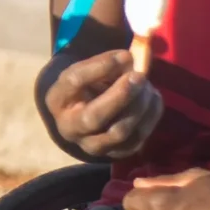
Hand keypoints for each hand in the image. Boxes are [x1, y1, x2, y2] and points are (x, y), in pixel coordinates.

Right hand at [46, 49, 163, 159]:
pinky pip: (137, 140)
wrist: (85, 117)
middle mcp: (69, 128)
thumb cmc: (87, 88)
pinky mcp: (115, 154)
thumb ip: (106, 63)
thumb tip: (130, 60)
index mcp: (57, 100)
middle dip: (121, 95)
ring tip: (147, 86)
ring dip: (139, 106)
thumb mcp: (88, 71)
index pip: (74, 81)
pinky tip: (152, 99)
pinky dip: (150, 117)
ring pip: (119, 132)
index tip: (125, 55)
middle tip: (139, 76)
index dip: (101, 66)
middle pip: (94, 117)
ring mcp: (92, 146)